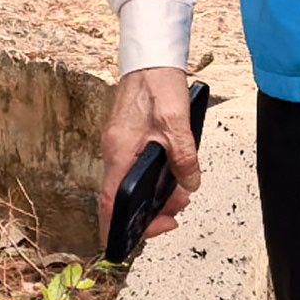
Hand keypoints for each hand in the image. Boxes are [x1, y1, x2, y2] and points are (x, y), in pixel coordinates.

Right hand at [100, 63, 202, 245]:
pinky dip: (154, 178)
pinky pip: (137, 169)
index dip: (116, 228)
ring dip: (156, 194)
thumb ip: (184, 158)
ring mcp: (121, 146)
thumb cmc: (157, 84)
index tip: (129, 243)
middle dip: (149, 212)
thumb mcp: (178, 124)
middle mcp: (115, 152)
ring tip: (182, 192)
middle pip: (122, 199)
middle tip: (176, 212)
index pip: (110, 203)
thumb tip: (189, 185)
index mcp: (120, 153)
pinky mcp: (129, 139)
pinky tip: (174, 174)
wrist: (151, 56)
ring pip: (132, 184)